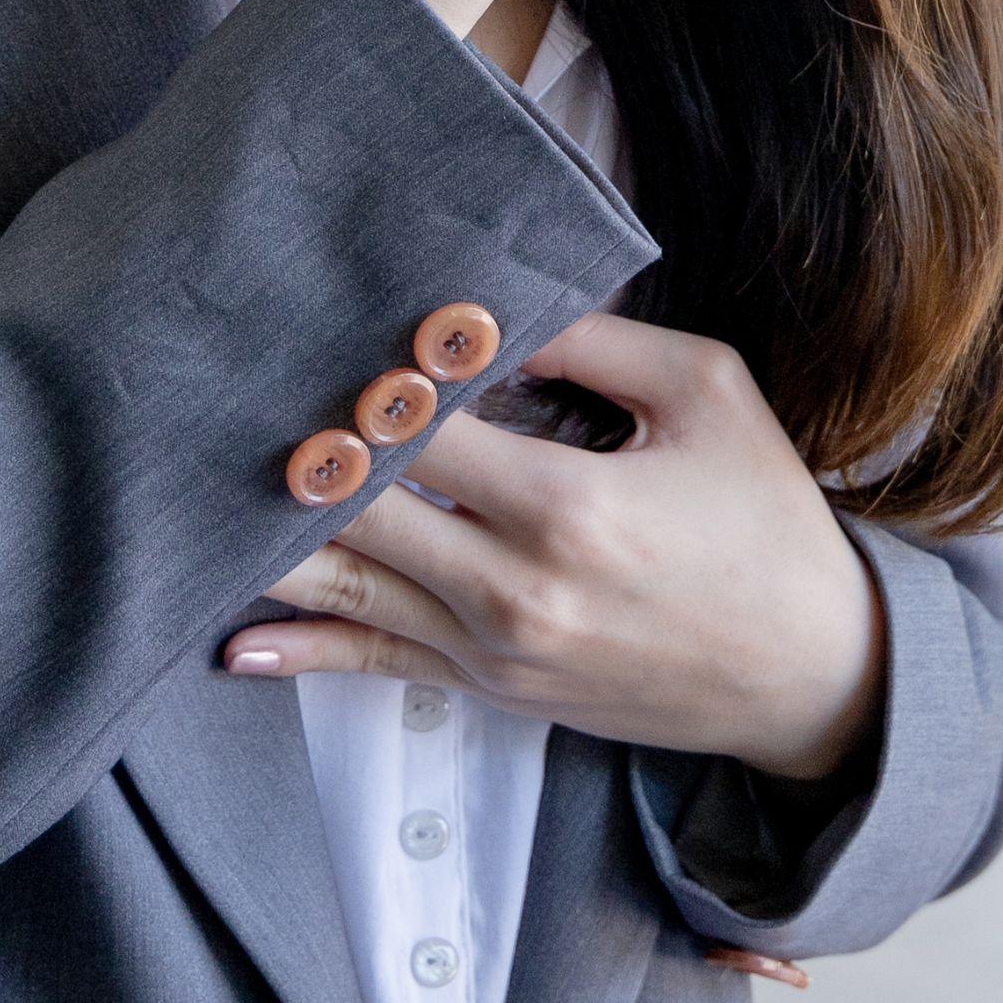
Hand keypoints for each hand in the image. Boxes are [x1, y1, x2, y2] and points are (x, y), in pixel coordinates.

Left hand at [219, 312, 887, 781]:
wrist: (811, 673)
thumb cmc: (767, 522)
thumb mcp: (708, 395)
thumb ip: (595, 342)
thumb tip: (488, 313)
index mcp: (567, 506)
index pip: (421, 428)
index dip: (367, 378)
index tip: (322, 329)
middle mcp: (515, 588)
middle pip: (360, 508)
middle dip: (297, 448)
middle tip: (221, 391)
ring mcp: (494, 650)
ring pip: (348, 586)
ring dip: (269, 540)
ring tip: (190, 494)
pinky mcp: (492, 689)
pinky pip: (375, 665)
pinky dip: (301, 650)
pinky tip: (232, 639)